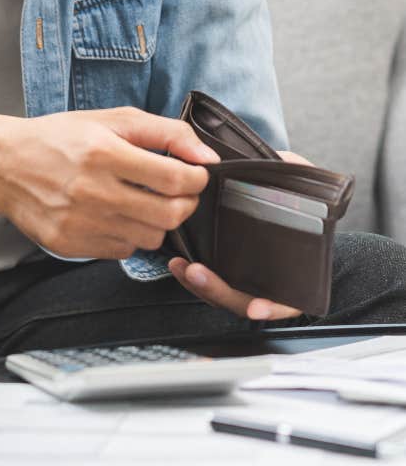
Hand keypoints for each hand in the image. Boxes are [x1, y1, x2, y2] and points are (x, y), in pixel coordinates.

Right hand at [0, 106, 219, 260]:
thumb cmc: (58, 138)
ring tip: (142, 201)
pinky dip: (128, 235)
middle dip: (185, 203)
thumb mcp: (110, 119)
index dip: (196, 179)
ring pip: (150, 238)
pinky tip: (114, 214)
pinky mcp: (71, 245)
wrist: (3, 165)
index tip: (195, 174)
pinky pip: (123, 251)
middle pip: (169, 215)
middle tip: (177, 191)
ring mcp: (81, 222)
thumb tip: (206, 156)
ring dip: (157, 221)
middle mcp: (93, 191)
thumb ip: (164, 132)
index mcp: (104, 153)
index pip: (175, 179)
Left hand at [166, 145, 314, 319]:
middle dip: (218, 290)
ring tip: (180, 265)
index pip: (285, 301)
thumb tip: (298, 172)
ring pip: (219, 293)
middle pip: (241, 299)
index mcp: (295, 271)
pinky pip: (206, 280)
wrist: (279, 194)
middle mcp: (266, 280)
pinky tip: (177, 261)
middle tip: (196, 272)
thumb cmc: (296, 194)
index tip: (256, 307)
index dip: (273, 306)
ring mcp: (241, 276)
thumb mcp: (303, 185)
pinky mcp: (220, 265)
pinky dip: (190, 275)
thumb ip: (302, 182)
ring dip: (198, 284)